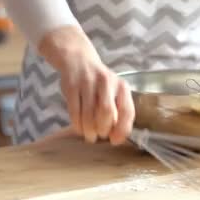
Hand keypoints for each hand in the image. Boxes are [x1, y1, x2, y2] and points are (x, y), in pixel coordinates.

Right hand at [38, 25, 134, 144]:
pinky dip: (77, 124)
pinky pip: (74, 110)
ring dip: (89, 130)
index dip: (122, 129)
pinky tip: (79, 128)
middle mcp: (107, 82)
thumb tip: (117, 137)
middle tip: (100, 136)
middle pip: (107, 112)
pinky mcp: (72, 85)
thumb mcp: (113, 91)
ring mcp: (88, 82)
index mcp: (121, 86)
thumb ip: (117, 109)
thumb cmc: (99, 83)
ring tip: (89, 136)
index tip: (115, 141)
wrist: (77, 59)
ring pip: (89, 114)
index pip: (127, 110)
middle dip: (103, 129)